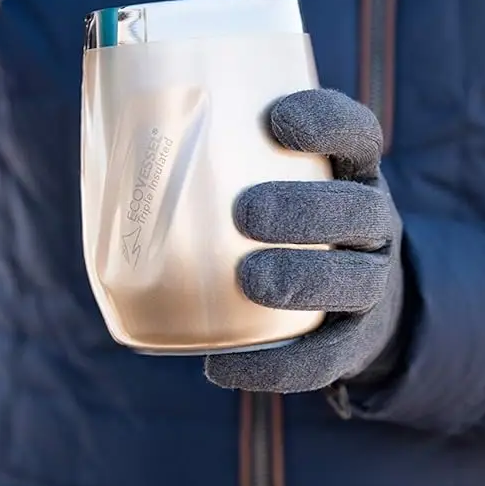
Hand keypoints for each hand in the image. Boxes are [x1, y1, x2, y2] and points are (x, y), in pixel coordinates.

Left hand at [204, 89, 414, 396]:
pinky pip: (324, 358)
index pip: (357, 134)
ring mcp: (370, 285)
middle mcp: (371, 225)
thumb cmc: (287, 217)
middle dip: (306, 210)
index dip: (326, 123)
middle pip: (359, 211)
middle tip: (245, 213)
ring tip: (247, 279)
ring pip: (354, 281)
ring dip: (303, 279)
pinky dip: (276, 365)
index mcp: (353, 172)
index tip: (276, 119)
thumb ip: (223, 155)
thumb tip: (113, 134)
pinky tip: (222, 366)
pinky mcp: (354, 344)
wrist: (359, 299)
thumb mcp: (277, 175)